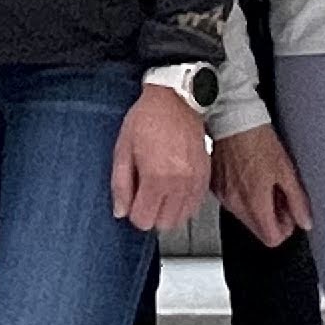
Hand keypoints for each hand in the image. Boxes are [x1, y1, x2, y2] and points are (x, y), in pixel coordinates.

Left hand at [113, 83, 208, 234]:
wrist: (176, 100)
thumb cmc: (148, 120)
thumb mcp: (123, 149)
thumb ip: (120, 185)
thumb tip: (120, 211)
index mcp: (157, 177)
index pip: (144, 220)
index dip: (134, 212)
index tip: (132, 199)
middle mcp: (179, 184)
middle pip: (164, 224)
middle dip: (151, 214)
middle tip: (144, 195)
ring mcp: (195, 182)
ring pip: (181, 218)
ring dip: (167, 211)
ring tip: (159, 191)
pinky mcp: (205, 177)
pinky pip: (194, 206)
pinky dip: (182, 204)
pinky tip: (172, 188)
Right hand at [211, 126, 311, 244]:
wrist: (232, 120)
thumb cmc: (257, 139)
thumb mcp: (286, 170)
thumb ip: (297, 201)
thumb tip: (305, 221)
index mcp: (255, 203)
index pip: (271, 239)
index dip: (285, 228)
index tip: (289, 214)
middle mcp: (236, 204)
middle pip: (258, 229)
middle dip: (272, 216)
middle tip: (278, 193)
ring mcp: (223, 197)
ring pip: (245, 216)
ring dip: (257, 206)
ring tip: (263, 180)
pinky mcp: (216, 187)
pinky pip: (233, 202)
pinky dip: (243, 195)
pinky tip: (249, 175)